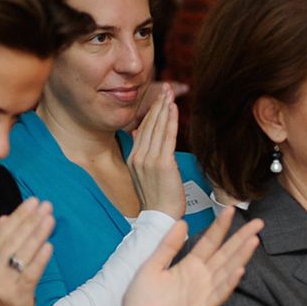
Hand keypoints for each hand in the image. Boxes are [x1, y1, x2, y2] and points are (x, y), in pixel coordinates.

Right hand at [0, 198, 53, 305]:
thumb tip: (3, 219)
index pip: (1, 232)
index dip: (18, 215)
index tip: (33, 201)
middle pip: (12, 240)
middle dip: (30, 220)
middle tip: (46, 205)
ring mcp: (1, 284)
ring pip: (22, 253)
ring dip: (38, 234)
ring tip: (50, 219)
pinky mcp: (17, 296)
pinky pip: (30, 273)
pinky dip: (40, 258)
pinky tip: (49, 245)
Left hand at [104, 207, 262, 305]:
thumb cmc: (141, 297)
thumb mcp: (152, 265)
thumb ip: (168, 246)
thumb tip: (182, 222)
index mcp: (189, 264)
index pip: (209, 241)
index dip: (220, 226)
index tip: (230, 209)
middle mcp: (201, 276)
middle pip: (225, 253)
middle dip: (241, 238)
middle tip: (258, 223)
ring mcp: (203, 292)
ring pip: (227, 271)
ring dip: (241, 256)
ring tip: (253, 240)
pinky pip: (218, 294)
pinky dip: (229, 283)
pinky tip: (239, 270)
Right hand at [127, 86, 184, 217]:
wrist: (161, 217)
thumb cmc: (158, 198)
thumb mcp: (144, 174)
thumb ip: (142, 153)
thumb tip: (139, 134)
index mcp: (132, 158)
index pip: (142, 129)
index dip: (151, 112)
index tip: (158, 98)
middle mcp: (138, 157)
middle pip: (149, 124)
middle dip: (157, 104)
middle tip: (165, 88)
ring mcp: (149, 160)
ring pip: (157, 128)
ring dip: (164, 108)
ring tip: (170, 93)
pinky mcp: (162, 163)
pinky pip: (167, 137)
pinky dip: (171, 121)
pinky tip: (174, 109)